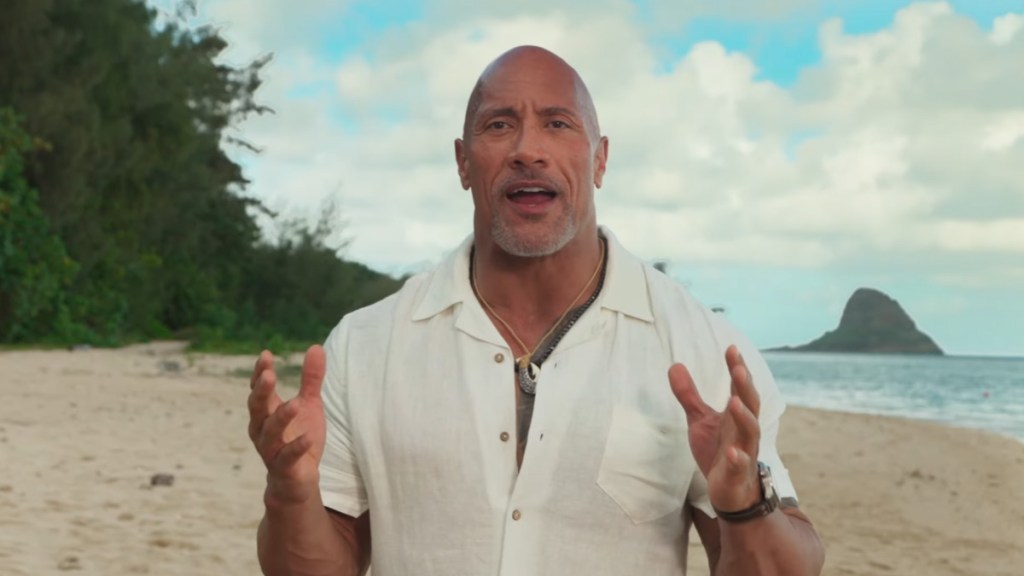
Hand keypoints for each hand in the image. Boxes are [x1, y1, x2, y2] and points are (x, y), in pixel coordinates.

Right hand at [247, 345, 326, 506]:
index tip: (266, 355)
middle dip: (261, 392)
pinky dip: (296, 448)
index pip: (259, 390)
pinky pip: (288, 457)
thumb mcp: (308, 404)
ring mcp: (272, 450)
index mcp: (267, 412)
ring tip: (294, 404)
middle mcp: (263, 430)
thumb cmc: (299, 436)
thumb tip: (316, 347)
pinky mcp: (284, 468)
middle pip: (257, 409)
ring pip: (270, 434)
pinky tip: (307, 438)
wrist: (298, 479)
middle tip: (268, 375)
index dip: (260, 373)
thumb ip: (311, 379)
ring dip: (280, 418)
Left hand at [669, 345, 761, 512]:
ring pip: (751, 433)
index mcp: (736, 415)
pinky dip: (738, 459)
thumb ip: (689, 395)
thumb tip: (675, 364)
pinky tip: (733, 453)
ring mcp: (744, 452)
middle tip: (739, 368)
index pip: (740, 388)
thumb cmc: (718, 451)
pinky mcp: (738, 474)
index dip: (737, 369)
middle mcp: (744, 430)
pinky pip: (741, 466)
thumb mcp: (700, 420)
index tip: (731, 348)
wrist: (729, 491)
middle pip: (750, 405)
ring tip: (734, 403)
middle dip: (745, 387)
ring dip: (744, 417)